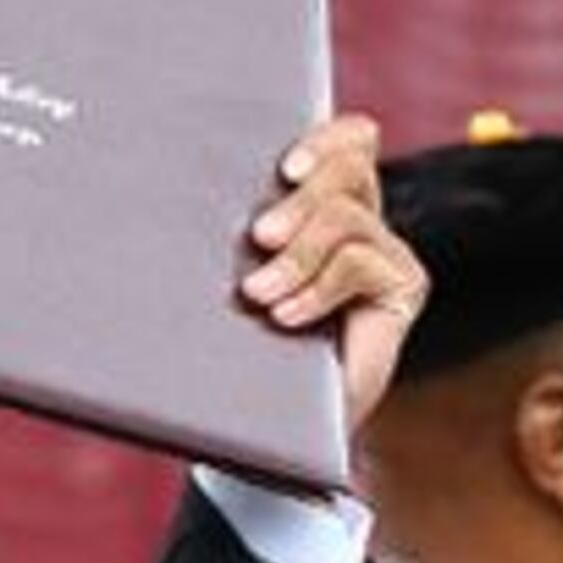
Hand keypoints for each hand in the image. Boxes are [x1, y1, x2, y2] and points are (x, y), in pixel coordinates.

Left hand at [240, 113, 427, 433]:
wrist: (267, 422)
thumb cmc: (231, 344)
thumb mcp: (221, 280)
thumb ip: (218, 236)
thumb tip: (160, 189)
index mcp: (319, 201)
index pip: (349, 140)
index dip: (326, 140)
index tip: (283, 169)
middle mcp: (358, 218)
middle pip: (351, 169)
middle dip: (302, 199)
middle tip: (260, 236)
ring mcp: (384, 252)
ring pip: (348, 218)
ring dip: (298, 256)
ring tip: (258, 294)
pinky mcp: (402, 287)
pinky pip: (362, 263)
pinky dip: (319, 287)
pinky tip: (286, 316)